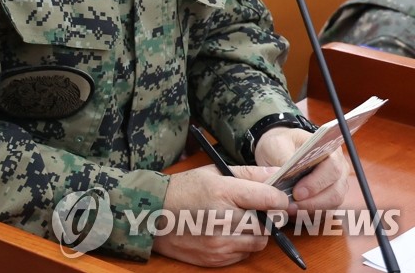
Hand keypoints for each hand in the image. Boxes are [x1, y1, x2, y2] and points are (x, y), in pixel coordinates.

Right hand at [154, 164, 289, 266]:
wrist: (151, 215)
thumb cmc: (183, 190)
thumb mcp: (213, 173)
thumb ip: (250, 173)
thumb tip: (280, 174)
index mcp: (223, 192)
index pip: (270, 199)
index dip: (279, 199)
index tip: (277, 198)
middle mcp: (223, 219)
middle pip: (270, 223)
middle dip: (268, 216)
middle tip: (256, 209)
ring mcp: (220, 242)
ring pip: (260, 241)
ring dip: (256, 232)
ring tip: (238, 221)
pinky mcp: (216, 258)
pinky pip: (245, 254)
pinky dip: (242, 244)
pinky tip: (226, 232)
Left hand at [255, 125, 349, 211]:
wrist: (278, 149)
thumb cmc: (281, 143)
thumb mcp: (277, 144)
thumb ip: (282, 157)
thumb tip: (284, 174)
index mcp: (330, 151)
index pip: (332, 169)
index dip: (317, 183)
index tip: (297, 192)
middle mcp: (339, 170)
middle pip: (335, 192)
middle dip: (313, 201)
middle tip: (292, 204)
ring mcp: (337, 186)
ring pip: (332, 204)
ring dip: (311, 209)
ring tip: (290, 209)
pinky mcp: (329, 199)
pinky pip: (325, 211)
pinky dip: (310, 214)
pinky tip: (294, 212)